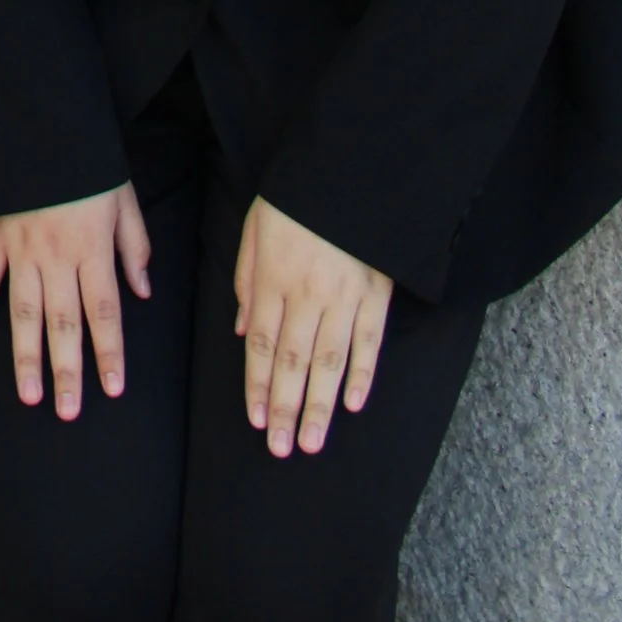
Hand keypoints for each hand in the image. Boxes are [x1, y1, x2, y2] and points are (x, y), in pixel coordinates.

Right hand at [0, 183, 152, 418]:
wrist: (41, 128)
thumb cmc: (88, 164)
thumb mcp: (124, 199)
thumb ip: (135, 247)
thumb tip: (144, 291)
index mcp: (92, 249)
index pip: (105, 313)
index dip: (110, 353)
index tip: (112, 389)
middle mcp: (57, 257)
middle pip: (64, 323)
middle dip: (68, 370)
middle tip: (68, 412)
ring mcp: (21, 249)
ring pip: (24, 312)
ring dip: (26, 357)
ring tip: (30, 395)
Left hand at [235, 196, 391, 456]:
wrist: (347, 172)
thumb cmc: (293, 202)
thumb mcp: (255, 231)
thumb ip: (247, 282)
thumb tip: (244, 331)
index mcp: (274, 279)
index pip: (264, 345)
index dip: (259, 385)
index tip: (257, 421)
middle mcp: (308, 294)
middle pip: (294, 362)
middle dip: (286, 409)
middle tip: (282, 449)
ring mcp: (345, 297)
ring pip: (330, 362)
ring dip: (319, 406)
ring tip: (312, 443)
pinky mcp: (378, 294)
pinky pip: (370, 343)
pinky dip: (362, 376)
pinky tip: (352, 405)